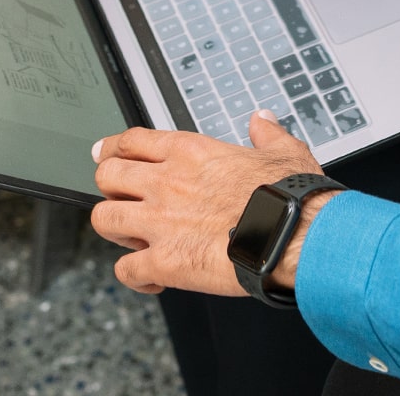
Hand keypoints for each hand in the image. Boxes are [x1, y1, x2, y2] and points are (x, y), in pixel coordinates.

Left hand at [90, 111, 329, 295]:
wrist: (295, 236)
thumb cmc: (290, 198)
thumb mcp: (284, 151)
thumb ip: (266, 134)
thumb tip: (262, 121)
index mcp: (190, 153)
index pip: (130, 141)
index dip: (112, 148)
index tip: (106, 153)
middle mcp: (167, 184)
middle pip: (106, 176)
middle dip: (110, 188)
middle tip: (122, 199)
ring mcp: (160, 223)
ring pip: (104, 220)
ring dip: (115, 230)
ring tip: (133, 238)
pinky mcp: (165, 262)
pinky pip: (126, 271)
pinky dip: (135, 277)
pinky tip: (150, 278)